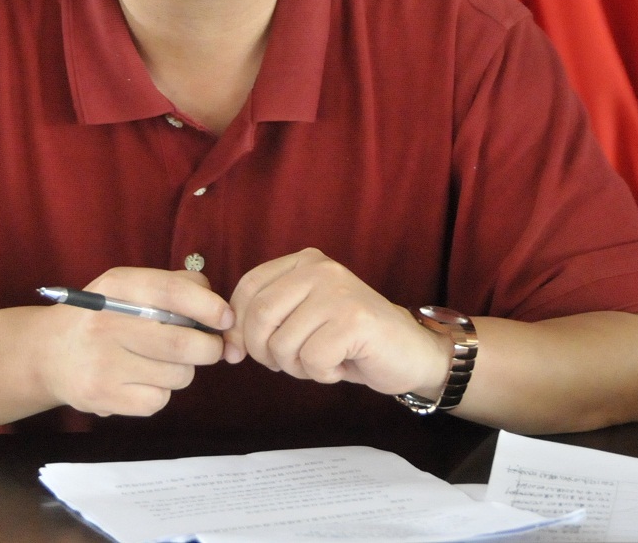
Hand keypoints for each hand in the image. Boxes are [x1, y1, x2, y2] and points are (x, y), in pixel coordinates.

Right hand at [34, 267, 232, 417]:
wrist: (48, 353)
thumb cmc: (103, 316)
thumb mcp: (130, 287)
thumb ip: (177, 287)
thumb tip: (222, 313)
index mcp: (118, 286)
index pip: (172, 293)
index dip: (209, 307)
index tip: (226, 319)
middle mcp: (106, 323)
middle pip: (184, 345)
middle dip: (209, 349)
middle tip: (209, 348)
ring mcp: (103, 363)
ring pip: (177, 376)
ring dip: (182, 371)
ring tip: (160, 362)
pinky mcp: (103, 397)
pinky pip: (159, 400)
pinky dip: (160, 392)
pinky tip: (141, 380)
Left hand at [226, 248, 449, 397]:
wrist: (411, 353)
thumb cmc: (351, 342)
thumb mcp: (303, 320)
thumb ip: (267, 321)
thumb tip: (226, 343)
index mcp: (303, 262)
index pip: (247, 288)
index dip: (238, 326)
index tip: (242, 352)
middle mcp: (319, 269)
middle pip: (259, 315)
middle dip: (263, 352)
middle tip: (287, 364)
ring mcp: (338, 292)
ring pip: (283, 343)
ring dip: (296, 367)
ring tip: (322, 361)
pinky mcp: (355, 320)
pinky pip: (312, 360)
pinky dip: (321, 374)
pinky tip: (341, 365)